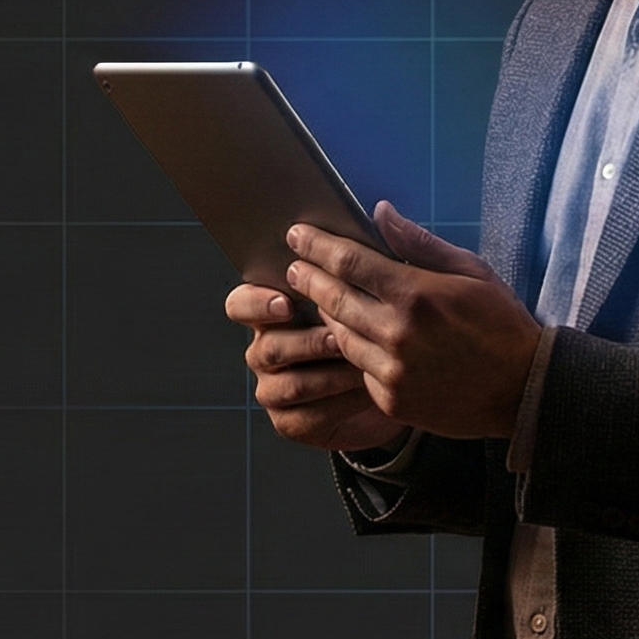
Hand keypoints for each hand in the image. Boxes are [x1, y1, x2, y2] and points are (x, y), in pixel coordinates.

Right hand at [225, 280, 408, 451]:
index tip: (286, 303)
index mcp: (273, 312)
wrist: (397, 387)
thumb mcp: (372, 295)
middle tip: (336, 339)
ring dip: (327, 374)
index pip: (241, 304)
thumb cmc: (379, 331)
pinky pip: (305, 416)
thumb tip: (379, 216)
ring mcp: (274, 388)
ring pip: (288, 384)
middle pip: (265, 347)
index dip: (256, 303)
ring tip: (360, 365)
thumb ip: (366, 263)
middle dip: (304, 343)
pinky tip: (365, 391)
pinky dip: (338, 403)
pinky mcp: (290, 422)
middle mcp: (265, 350)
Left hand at [287, 202, 542, 440]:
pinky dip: (350, 349)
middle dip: (307, 278)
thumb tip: (380, 213)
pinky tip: (347, 336)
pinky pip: (358, 369)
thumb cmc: (501, 323)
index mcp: (417, 294)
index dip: (317, 246)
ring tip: (316, 298)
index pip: (349, 263)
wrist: (524, 390)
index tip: (297, 234)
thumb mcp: (471, 271)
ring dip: (324, 314)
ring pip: (340, 336)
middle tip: (293, 266)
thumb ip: (420, 243)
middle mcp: (397, 333)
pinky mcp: (391, 400)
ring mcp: (392, 371)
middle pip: (333, 299)